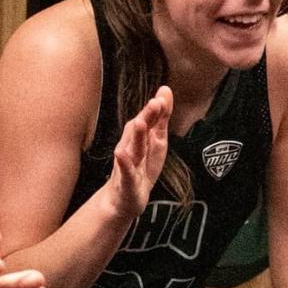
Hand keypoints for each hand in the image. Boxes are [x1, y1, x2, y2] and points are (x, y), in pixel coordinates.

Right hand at [98, 86, 172, 225]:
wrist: (124, 198)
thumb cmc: (141, 167)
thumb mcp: (156, 140)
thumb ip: (161, 116)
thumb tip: (166, 89)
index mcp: (141, 136)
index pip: (149, 120)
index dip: (156, 109)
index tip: (163, 95)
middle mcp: (132, 146)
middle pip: (140, 129)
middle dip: (147, 116)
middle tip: (154, 103)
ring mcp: (128, 163)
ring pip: (132, 148)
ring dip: (136, 136)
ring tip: (139, 123)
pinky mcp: (127, 181)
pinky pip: (125, 171)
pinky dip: (124, 163)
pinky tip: (122, 155)